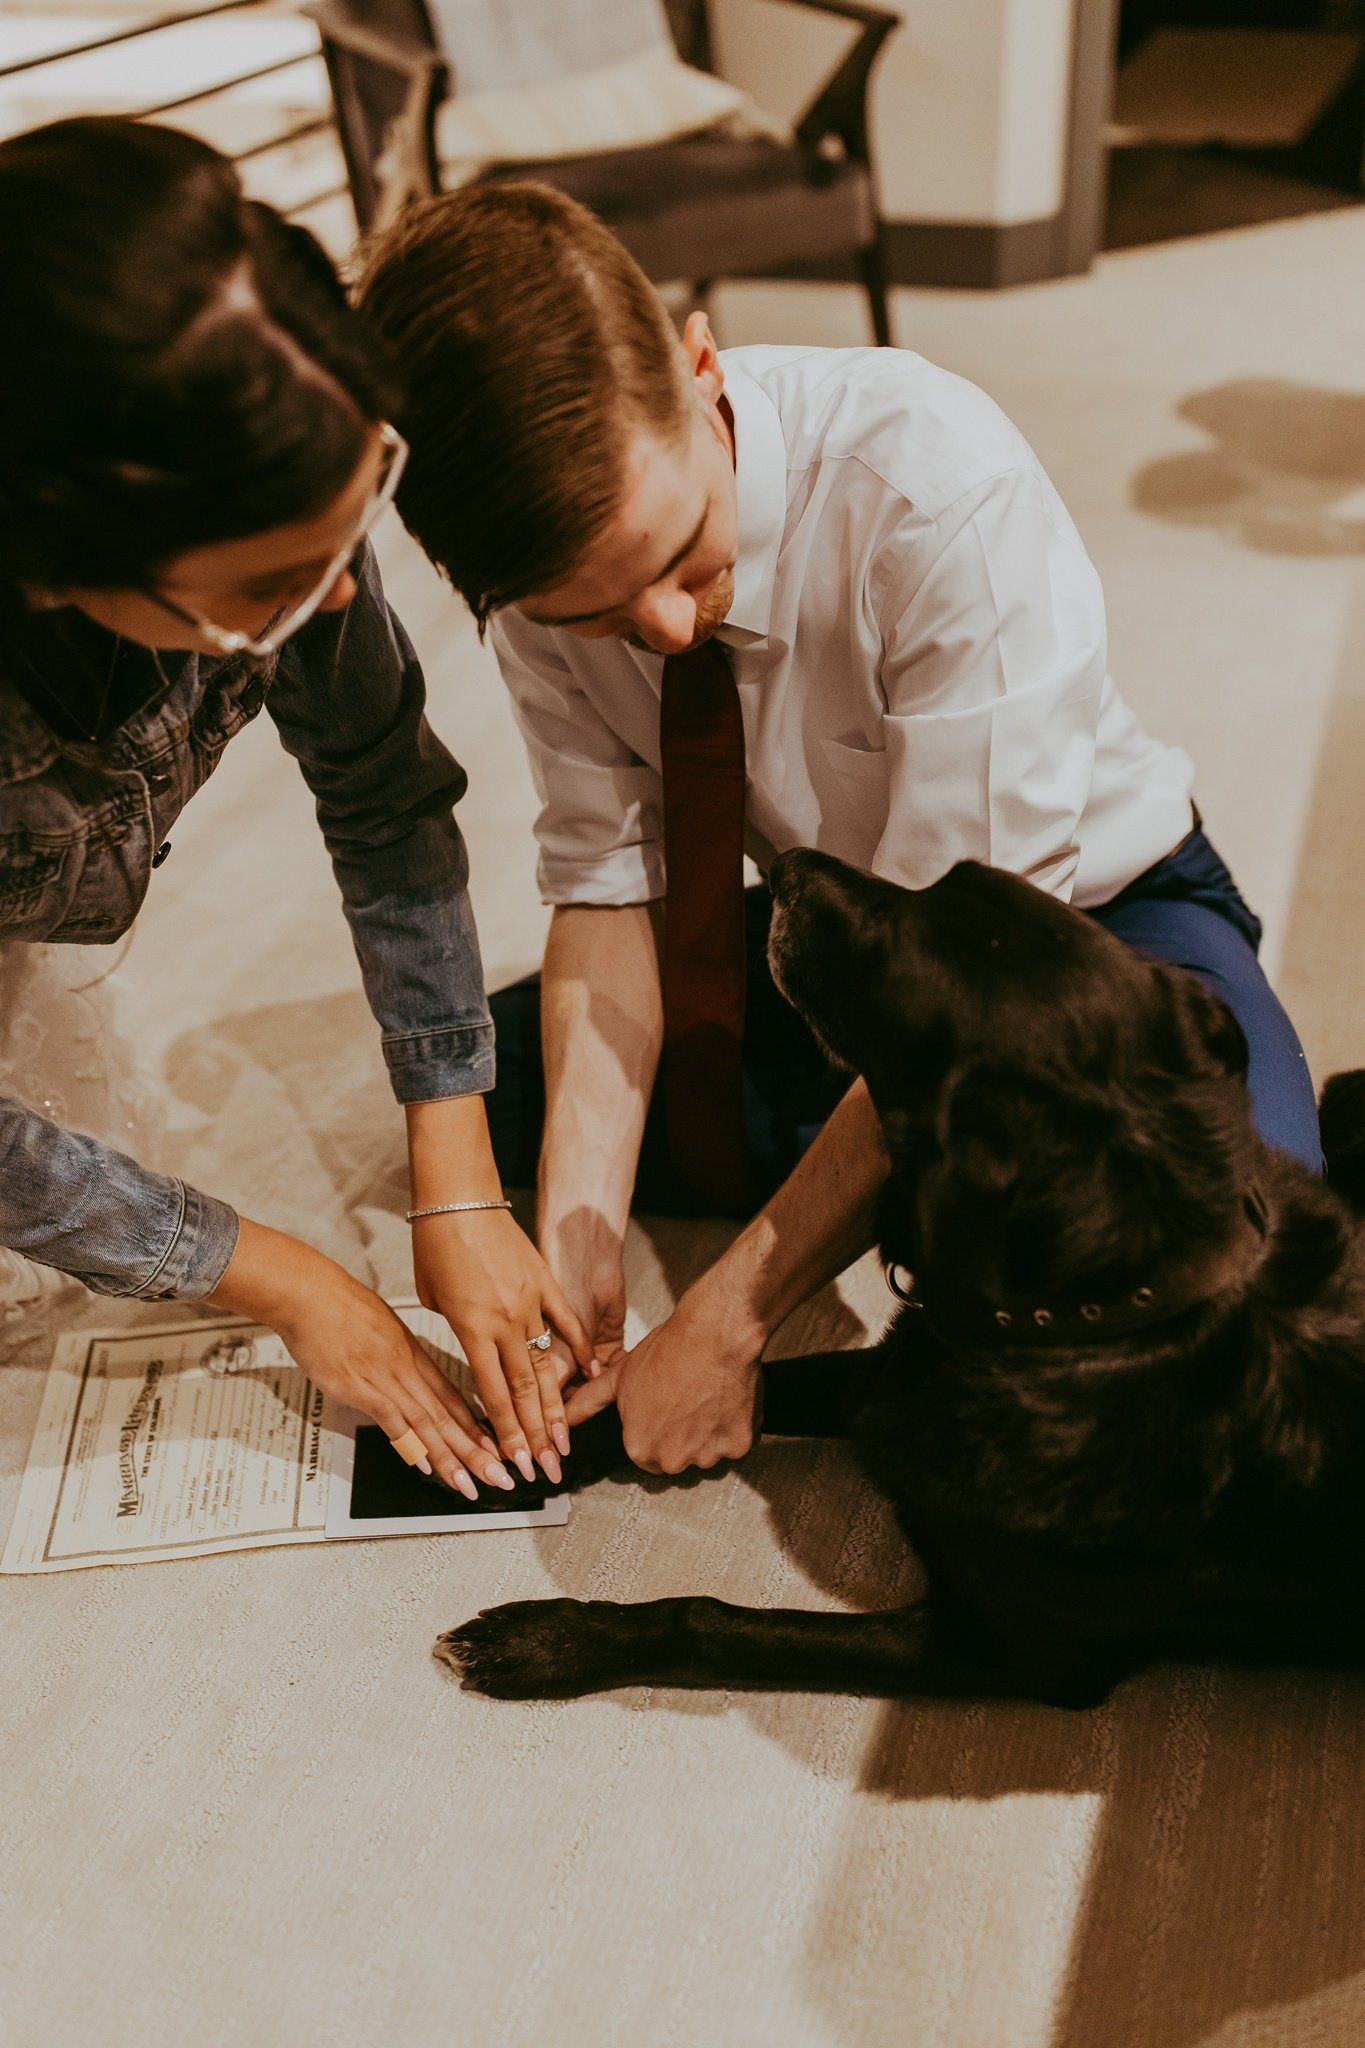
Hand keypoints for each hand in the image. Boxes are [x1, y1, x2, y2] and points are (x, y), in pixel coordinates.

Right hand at [209, 1218, 515, 1498]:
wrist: (311, 1295)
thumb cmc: (338, 1306)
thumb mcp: (378, 1328)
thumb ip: (393, 1355)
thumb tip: (399, 1371)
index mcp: (414, 1354)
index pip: (453, 1396)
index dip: (476, 1425)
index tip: (494, 1446)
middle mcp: (408, 1369)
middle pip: (449, 1416)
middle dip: (477, 1451)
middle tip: (500, 1475)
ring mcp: (388, 1379)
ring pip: (429, 1424)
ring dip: (452, 1458)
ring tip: (472, 1483)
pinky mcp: (363, 1388)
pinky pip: (394, 1421)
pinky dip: (411, 1445)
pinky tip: (425, 1466)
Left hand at [412, 1207, 590, 1483]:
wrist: (459, 1198)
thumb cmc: (436, 1244)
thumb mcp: (432, 1297)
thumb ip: (456, 1328)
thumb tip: (469, 1342)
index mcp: (472, 1329)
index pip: (494, 1394)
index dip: (507, 1433)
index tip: (515, 1461)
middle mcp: (504, 1322)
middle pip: (526, 1390)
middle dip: (535, 1435)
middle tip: (546, 1467)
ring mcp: (529, 1302)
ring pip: (548, 1364)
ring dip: (557, 1406)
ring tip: (565, 1439)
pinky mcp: (544, 1282)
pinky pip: (566, 1322)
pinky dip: (580, 1349)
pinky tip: (593, 1374)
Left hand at [564, 1279, 763, 1473]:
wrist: (713, 1333)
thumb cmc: (668, 1351)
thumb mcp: (620, 1376)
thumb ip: (589, 1402)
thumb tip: (564, 1416)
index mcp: (640, 1448)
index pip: (646, 1454)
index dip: (654, 1428)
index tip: (663, 1408)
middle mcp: (673, 1459)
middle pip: (678, 1457)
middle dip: (682, 1435)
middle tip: (686, 1400)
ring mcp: (708, 1455)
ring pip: (709, 1452)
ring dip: (709, 1431)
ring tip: (706, 1395)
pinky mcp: (739, 1445)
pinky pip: (736, 1443)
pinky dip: (734, 1425)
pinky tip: (725, 1398)